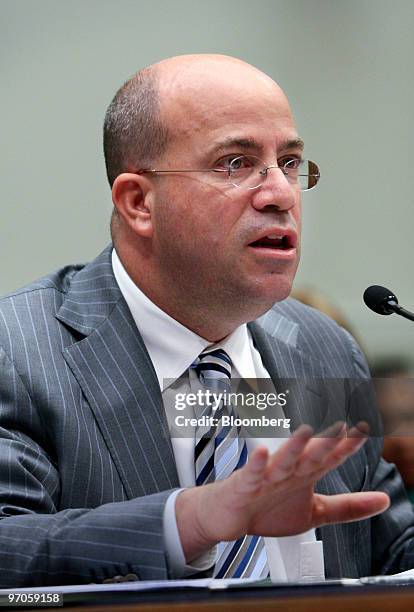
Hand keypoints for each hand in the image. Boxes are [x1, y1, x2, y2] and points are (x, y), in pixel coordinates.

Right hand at [176, 422, 389, 562]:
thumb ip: (349, 507)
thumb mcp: (316, 512)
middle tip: (341, 427)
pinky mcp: (244, 486)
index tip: (364, 432)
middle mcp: (288, 471)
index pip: (330, 458)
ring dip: (293, 448)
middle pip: (309, 456)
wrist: (229, 517)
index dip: (347, 446)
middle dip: (324, 443)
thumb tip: (383, 501)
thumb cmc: (267, 508)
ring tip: (305, 433)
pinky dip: (255, 465)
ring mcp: (266, 477)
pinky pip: (250, 475)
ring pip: (282, 461)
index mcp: (306, 474)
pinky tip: (261, 454)